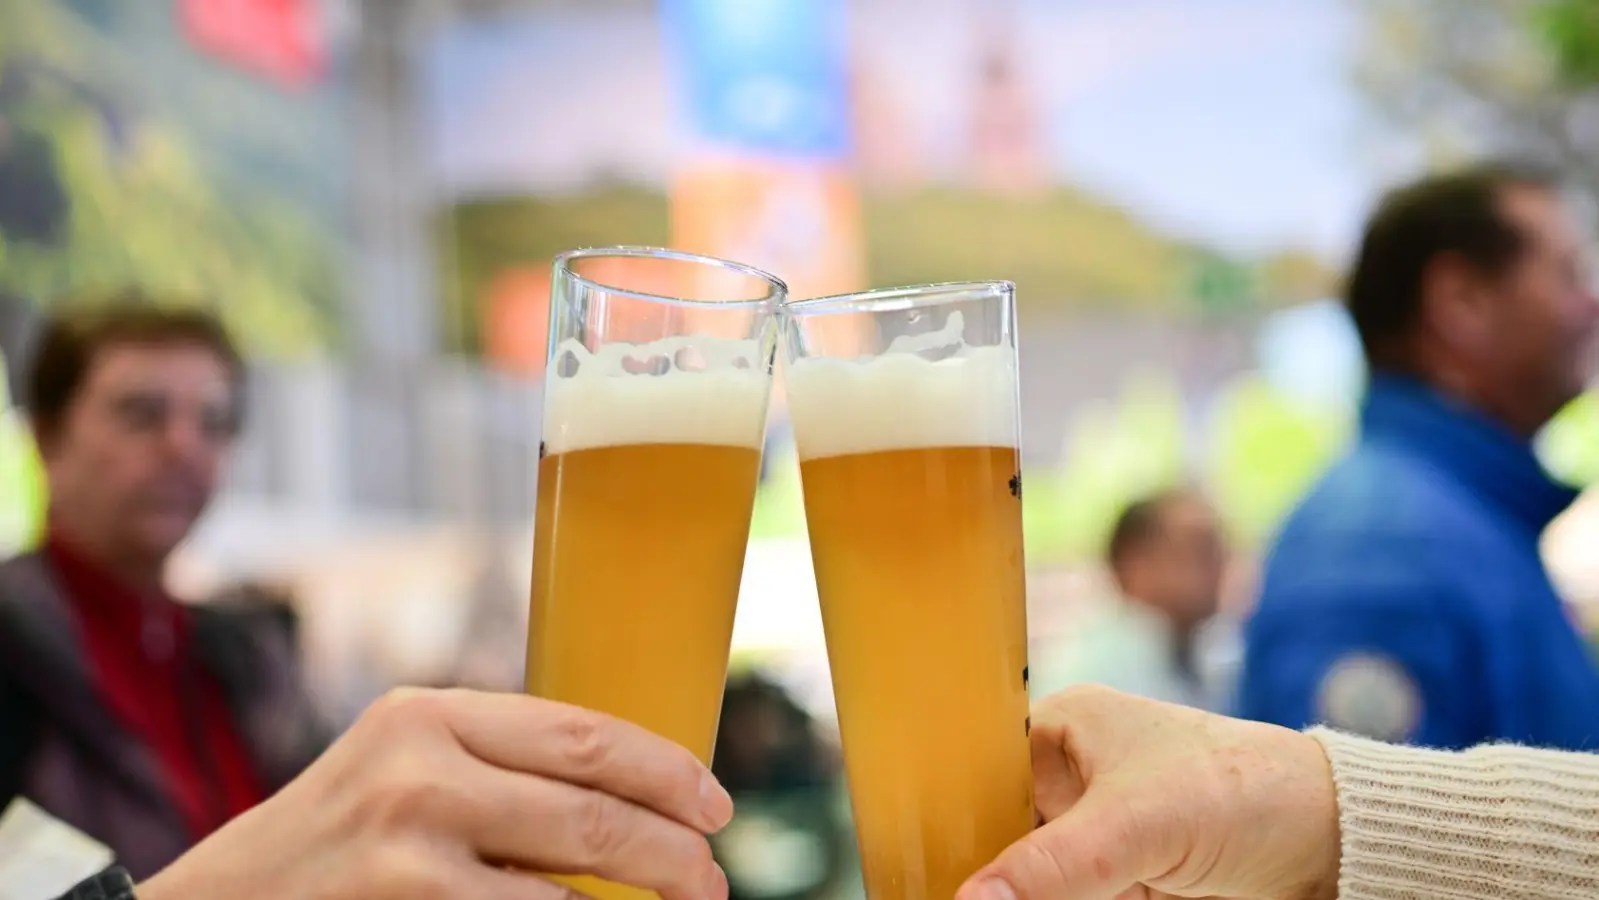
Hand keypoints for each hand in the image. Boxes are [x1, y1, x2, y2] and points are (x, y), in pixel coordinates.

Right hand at [138, 689, 731, 899]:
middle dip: (674, 853)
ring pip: (569, 893)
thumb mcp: (400, 768)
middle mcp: (418, 772)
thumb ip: (494, 764)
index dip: (667, 773)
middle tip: (713, 878)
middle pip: (594, 814)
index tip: (714, 804)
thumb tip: (632, 791)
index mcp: (429, 714)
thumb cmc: (331, 843)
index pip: (586, 735)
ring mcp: (407, 856)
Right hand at [959, 686, 1339, 899]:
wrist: (1334, 849)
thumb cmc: (1247, 791)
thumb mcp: (1138, 824)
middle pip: (999, 831)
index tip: (920, 848)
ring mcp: (1096, 835)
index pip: (979, 766)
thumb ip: (1052, 866)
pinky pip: (1066, 899)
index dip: (949, 806)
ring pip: (1030, 877)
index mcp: (1065, 729)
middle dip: (986, 872)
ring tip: (1039, 889)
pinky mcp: (1121, 883)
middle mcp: (1073, 779)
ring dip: (1019, 895)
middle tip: (961, 892)